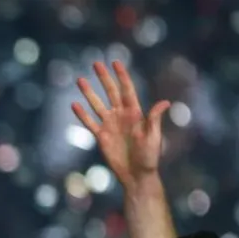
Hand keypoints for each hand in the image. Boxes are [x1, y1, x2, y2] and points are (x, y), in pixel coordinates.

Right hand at [72, 61, 169, 188]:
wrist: (136, 175)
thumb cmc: (149, 157)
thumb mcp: (153, 137)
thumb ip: (154, 119)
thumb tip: (164, 103)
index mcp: (135, 113)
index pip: (127, 90)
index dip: (121, 76)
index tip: (116, 63)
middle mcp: (121, 116)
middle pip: (111, 92)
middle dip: (104, 78)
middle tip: (96, 63)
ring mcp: (110, 125)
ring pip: (97, 104)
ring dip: (89, 92)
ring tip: (80, 80)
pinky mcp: (101, 136)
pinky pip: (89, 122)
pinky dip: (82, 114)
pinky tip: (74, 104)